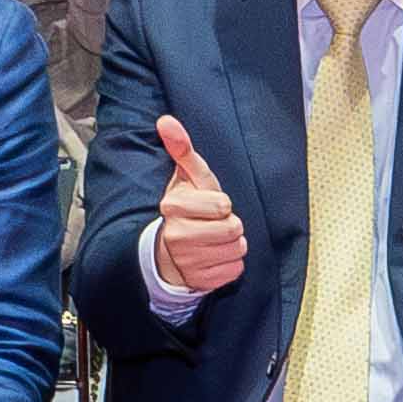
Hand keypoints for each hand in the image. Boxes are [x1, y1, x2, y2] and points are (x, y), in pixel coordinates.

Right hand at [145, 117, 246, 302]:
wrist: (169, 251)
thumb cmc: (187, 208)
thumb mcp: (187, 178)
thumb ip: (182, 149)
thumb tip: (166, 120)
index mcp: (173, 206)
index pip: (222, 206)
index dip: (222, 205)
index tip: (211, 206)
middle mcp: (177, 236)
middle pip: (232, 229)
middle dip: (230, 225)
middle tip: (215, 224)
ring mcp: (187, 262)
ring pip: (236, 250)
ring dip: (232, 244)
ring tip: (215, 240)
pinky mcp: (200, 281)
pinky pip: (234, 270)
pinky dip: (230, 264)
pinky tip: (215, 257)